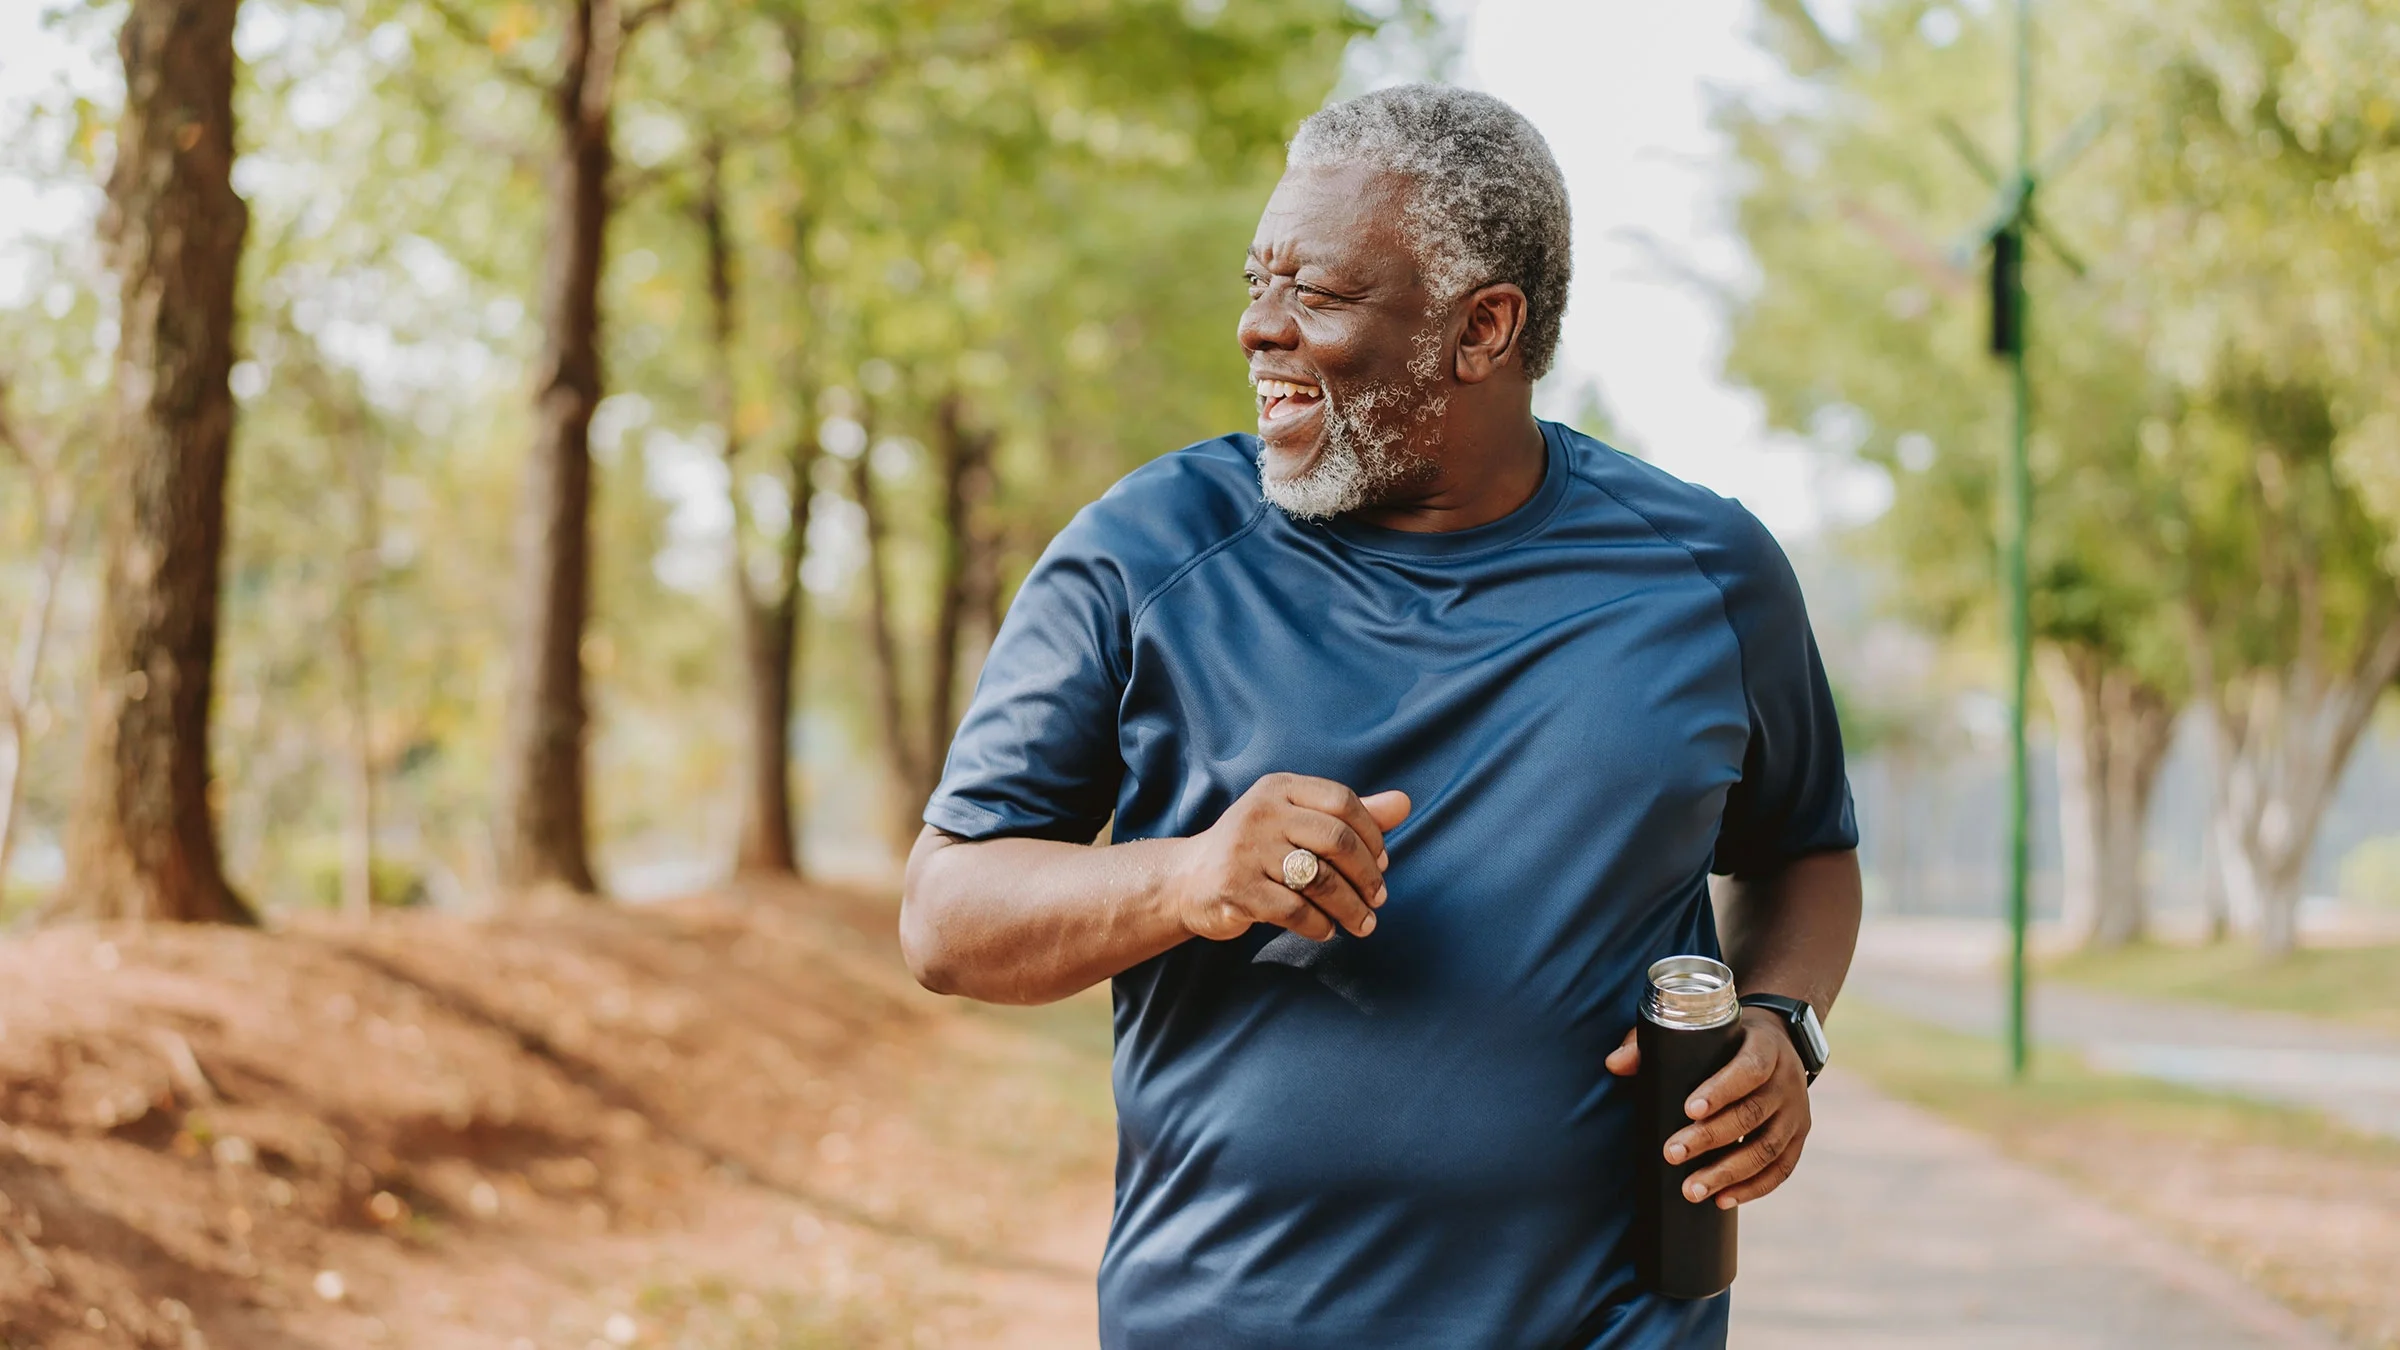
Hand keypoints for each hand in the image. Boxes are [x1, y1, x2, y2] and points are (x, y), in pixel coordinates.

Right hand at [1164, 774, 1411, 942]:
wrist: (1188, 880)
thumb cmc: (1256, 850)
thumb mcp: (1297, 823)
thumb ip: (1350, 815)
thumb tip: (1404, 803)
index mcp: (1279, 787)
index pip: (1342, 801)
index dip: (1373, 835)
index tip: (1384, 864)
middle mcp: (1261, 812)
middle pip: (1336, 839)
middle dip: (1367, 875)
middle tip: (1379, 900)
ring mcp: (1245, 849)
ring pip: (1319, 879)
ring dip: (1350, 907)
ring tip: (1362, 923)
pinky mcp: (1236, 887)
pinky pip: (1294, 910)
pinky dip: (1318, 924)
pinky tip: (1325, 930)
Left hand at [1603, 1005, 1812, 1208]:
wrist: (1780, 1041)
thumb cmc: (1725, 1038)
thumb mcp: (1700, 1029)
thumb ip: (1653, 1042)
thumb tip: (1615, 1064)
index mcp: (1766, 1047)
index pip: (1749, 1069)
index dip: (1721, 1090)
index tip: (1688, 1110)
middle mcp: (1787, 1080)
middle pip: (1753, 1114)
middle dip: (1711, 1138)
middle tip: (1672, 1154)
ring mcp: (1797, 1112)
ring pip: (1767, 1148)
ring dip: (1729, 1173)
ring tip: (1692, 1190)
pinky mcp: (1799, 1137)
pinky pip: (1781, 1169)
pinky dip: (1753, 1188)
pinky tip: (1723, 1200)